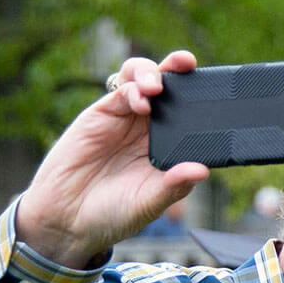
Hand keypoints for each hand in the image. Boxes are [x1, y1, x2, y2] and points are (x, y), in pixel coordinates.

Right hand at [14, 52, 210, 264]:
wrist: (66, 218)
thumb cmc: (112, 213)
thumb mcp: (149, 203)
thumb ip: (174, 186)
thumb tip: (202, 170)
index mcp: (169, 148)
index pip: (191, 114)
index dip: (202, 98)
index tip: (216, 90)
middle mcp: (150, 128)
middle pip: (170, 87)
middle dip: (180, 69)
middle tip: (187, 64)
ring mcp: (127, 118)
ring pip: (144, 79)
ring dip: (154, 73)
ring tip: (157, 87)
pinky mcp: (103, 113)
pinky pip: (120, 89)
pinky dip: (132, 88)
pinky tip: (141, 102)